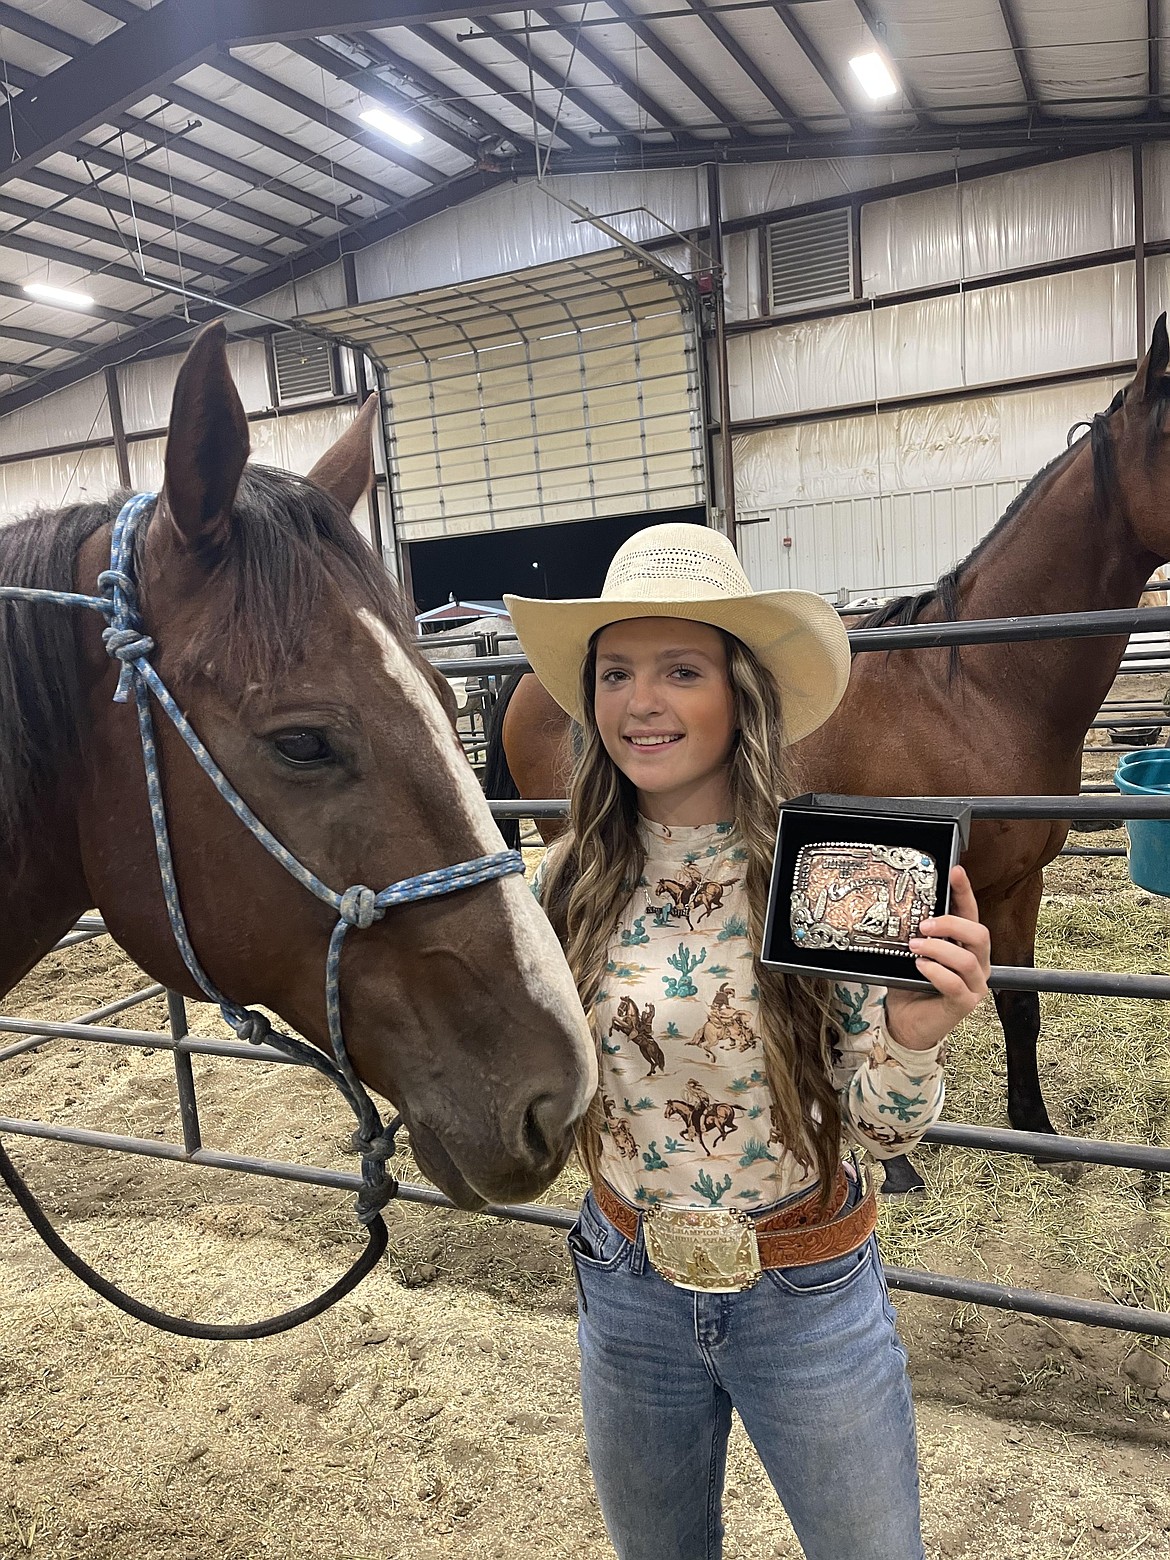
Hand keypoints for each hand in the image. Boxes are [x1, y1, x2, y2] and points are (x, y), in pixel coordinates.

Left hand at [884, 867, 990, 1051]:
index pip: (971, 914)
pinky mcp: (964, 1004)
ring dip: (939, 949)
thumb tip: (903, 909)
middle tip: (924, 925)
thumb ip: (917, 935)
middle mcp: (977, 963)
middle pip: (980, 934)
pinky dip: (936, 972)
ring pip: (968, 959)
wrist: (907, 1023)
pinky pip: (956, 985)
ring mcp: (974, 985)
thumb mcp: (913, 953)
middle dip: (952, 924)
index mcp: (965, 946)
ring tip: (915, 947)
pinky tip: (920, 967)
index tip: (956, 871)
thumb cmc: (911, 985)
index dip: (965, 892)